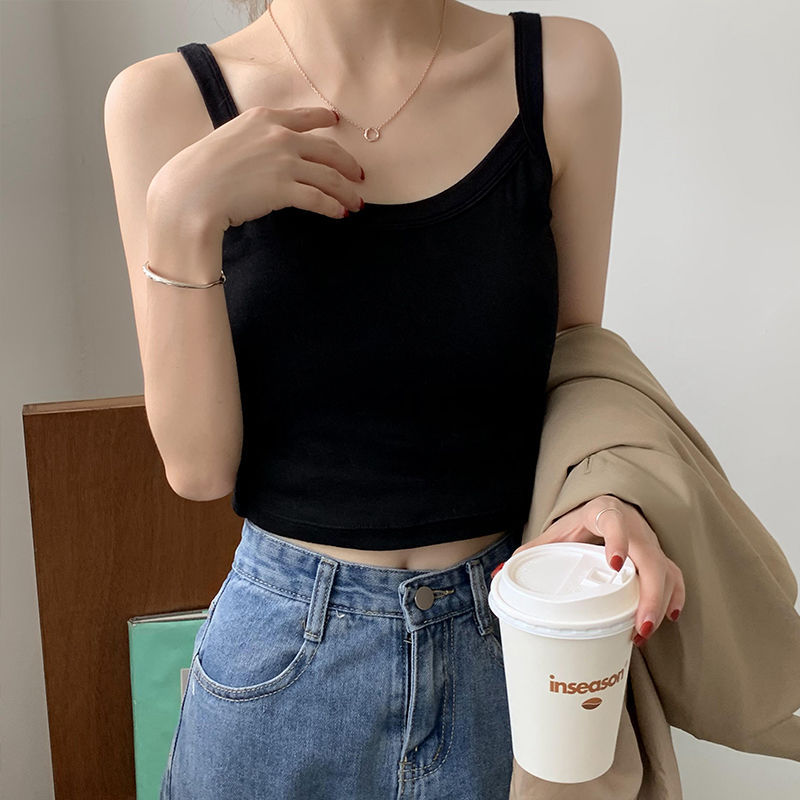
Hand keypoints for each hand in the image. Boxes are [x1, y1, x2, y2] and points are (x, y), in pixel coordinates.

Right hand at [147, 105, 366, 234]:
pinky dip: (334, 207)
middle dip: (348, 165)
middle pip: (327, 149)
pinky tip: (340, 213)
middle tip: (360, 176)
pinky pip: (320, 198)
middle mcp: (278, 135)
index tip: (337, 123)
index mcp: (263, 118)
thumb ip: (252, 141)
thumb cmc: (200, 172)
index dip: (326, 121)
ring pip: (330, 176)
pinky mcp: (284, 189)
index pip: (305, 117)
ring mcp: (283, 161)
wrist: (189, 193)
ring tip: (356, 203)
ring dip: (347, 191)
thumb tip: (266, 155)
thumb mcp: (228, 140)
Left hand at [497, 495, 684, 646]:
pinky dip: (675, 597)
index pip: (614, 522)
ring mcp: (650, 543)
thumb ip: (531, 552)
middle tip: (638, 626)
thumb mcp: (556, 532)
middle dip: (648, 594)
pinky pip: (676, 577)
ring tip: (643, 632)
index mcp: (603, 513)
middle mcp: (634, 527)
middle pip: (650, 558)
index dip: (617, 541)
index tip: (614, 563)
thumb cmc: (579, 523)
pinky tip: (669, 618)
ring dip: (660, 603)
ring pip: (667, 571)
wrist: (607, 505)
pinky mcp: (661, 557)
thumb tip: (498, 575)